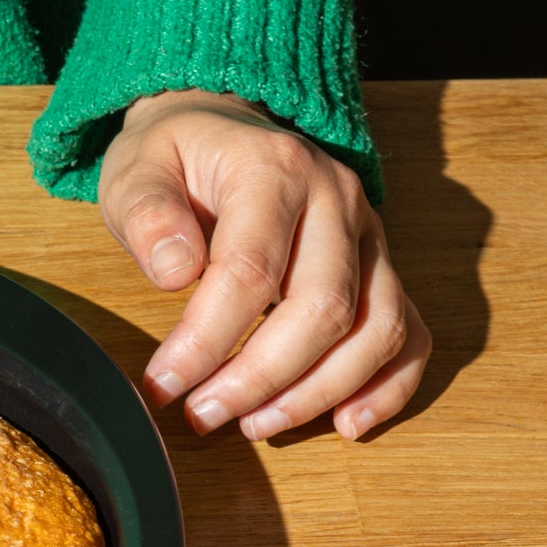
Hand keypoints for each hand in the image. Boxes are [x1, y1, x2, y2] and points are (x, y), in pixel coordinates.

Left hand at [97, 89, 430, 441]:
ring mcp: (369, 234)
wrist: (222, 121)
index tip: (163, 384)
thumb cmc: (176, 155)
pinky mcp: (380, 266)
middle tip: (204, 415)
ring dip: (318, 392)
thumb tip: (175, 273)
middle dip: (261, 378)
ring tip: (255, 425)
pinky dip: (388, 385)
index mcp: (274, 169)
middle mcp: (336, 200)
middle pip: (324, 309)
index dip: (206, 341)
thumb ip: (147, 215)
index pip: (249, 271)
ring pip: (377, 327)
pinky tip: (347, 424)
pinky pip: (410, 331)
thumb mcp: (136, 169)